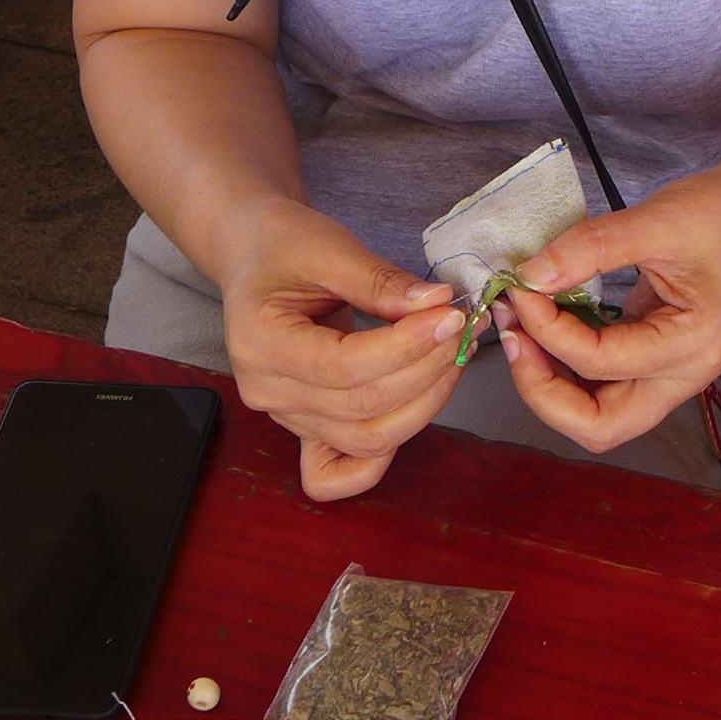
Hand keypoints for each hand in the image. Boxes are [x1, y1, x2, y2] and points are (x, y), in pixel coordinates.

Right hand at [217, 198, 466, 501]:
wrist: (256, 256)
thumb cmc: (285, 246)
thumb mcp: (330, 247)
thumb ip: (382, 281)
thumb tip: (438, 304)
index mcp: (260, 343)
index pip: (345, 366)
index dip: (406, 347)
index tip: (449, 315)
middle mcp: (267, 391)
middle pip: (362, 408)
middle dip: (426, 371)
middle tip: (463, 329)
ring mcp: (285, 417)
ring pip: (366, 440)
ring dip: (424, 404)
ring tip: (454, 356)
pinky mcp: (304, 428)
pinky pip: (338, 473)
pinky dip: (377, 462)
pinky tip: (414, 413)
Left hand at [497, 162, 720, 452]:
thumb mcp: (659, 219)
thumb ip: (591, 248)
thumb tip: (529, 275)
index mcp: (693, 347)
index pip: (599, 362)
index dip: (547, 329)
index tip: (519, 286)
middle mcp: (684, 376)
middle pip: (600, 427)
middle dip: (544, 391)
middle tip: (513, 337)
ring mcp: (670, 372)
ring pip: (598, 414)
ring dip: (551, 384)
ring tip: (521, 333)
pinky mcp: (656, 357)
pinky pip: (603, 383)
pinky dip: (567, 364)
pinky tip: (546, 325)